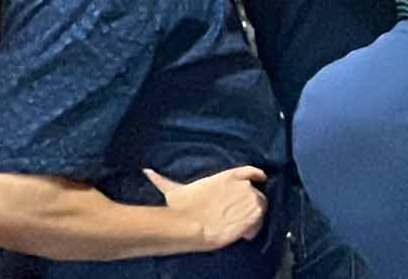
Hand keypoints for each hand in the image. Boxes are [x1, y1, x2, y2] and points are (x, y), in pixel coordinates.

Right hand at [143, 166, 267, 251]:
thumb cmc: (181, 208)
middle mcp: (242, 185)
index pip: (250, 171)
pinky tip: (245, 235)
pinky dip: (255, 227)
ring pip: (260, 206)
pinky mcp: (253, 214)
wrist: (189, 225)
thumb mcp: (174, 190)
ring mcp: (249, 199)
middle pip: (256, 192)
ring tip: (242, 229)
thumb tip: (146, 172)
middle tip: (238, 217)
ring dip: (254, 217)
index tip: (260, 179)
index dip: (257, 176)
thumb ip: (163, 180)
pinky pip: (260, 219)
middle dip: (249, 204)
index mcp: (228, 176)